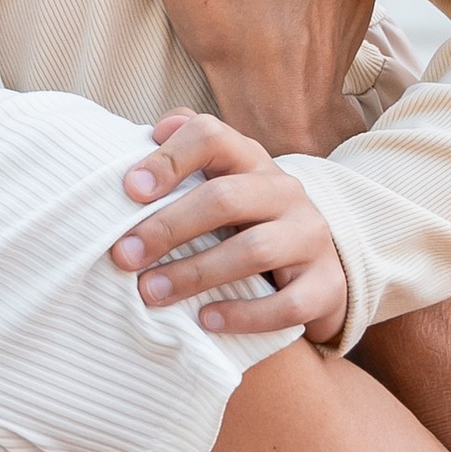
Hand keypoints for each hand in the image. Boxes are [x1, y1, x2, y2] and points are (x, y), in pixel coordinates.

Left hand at [113, 110, 350, 343]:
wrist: (316, 269)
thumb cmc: (247, 222)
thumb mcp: (223, 182)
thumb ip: (188, 154)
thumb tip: (156, 131)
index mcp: (251, 160)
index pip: (212, 136)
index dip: (170, 158)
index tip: (129, 190)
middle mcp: (285, 191)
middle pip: (225, 198)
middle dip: (168, 227)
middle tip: (124, 255)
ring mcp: (310, 237)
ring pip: (254, 250)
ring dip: (195, 273)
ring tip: (151, 292)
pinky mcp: (326, 285)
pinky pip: (287, 304)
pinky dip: (244, 315)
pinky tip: (206, 320)